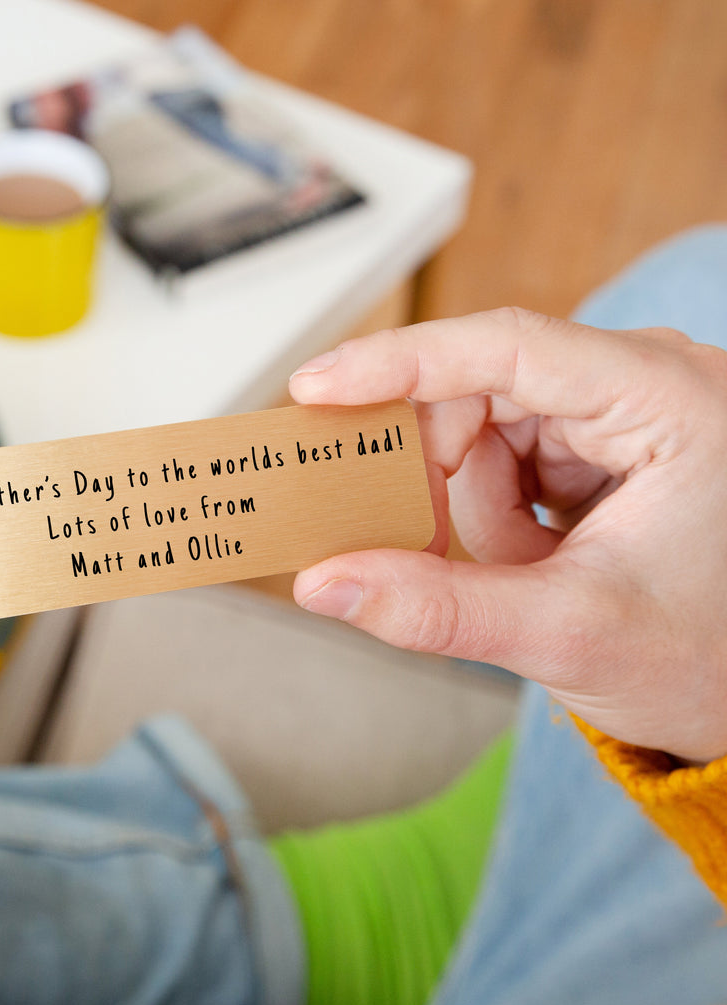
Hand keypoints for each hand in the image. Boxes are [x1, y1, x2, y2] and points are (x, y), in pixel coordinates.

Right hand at [289, 307, 726, 763]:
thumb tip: (326, 583)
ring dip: (474, 509)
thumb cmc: (713, 656)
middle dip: (435, 471)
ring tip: (524, 571)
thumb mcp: (568, 633)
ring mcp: (620, 410)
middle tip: (399, 531)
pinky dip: (492, 514)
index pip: (510, 348)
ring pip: (480, 429)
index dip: (399, 363)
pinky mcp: (597, 441)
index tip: (316, 387)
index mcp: (670, 401)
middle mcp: (645, 383)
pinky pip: (500, 455)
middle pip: (480, 390)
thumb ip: (438, 608)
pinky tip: (532, 559)